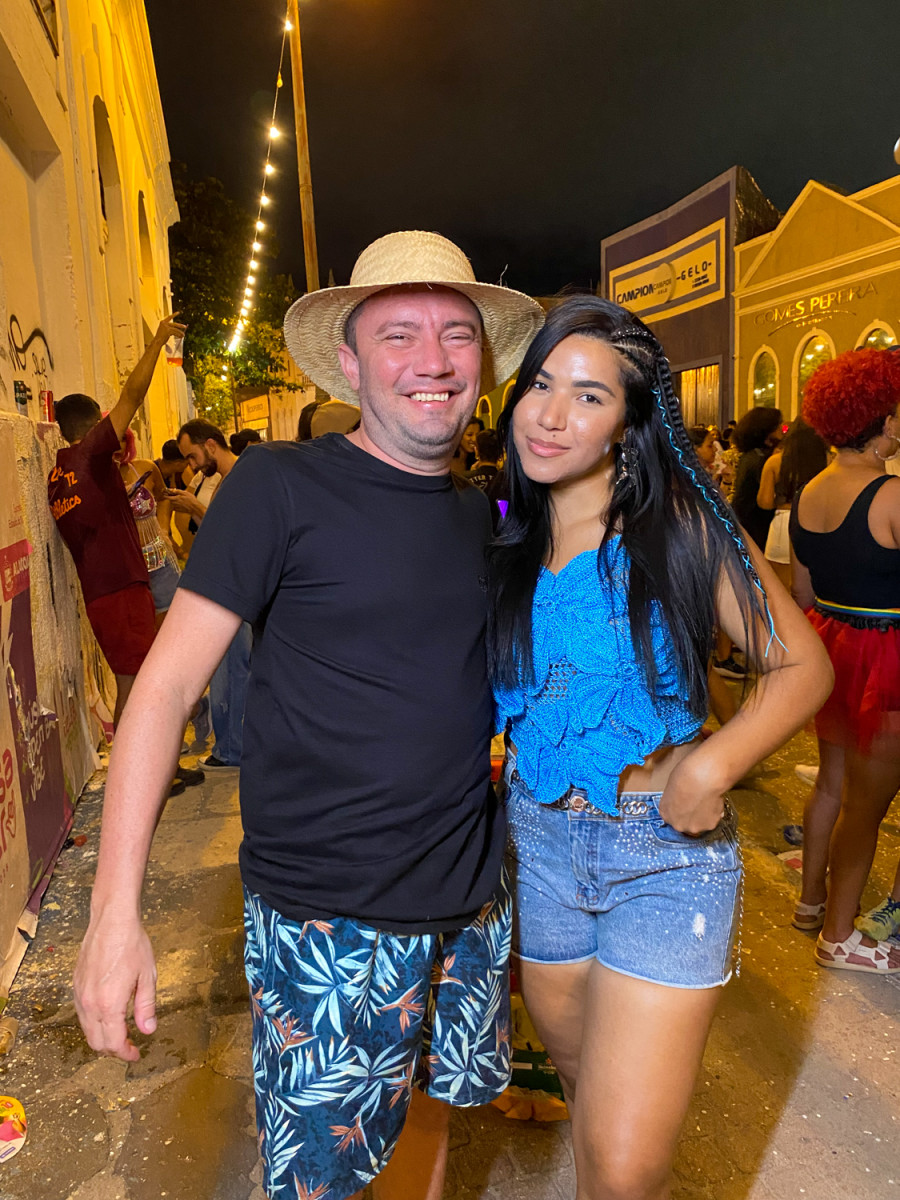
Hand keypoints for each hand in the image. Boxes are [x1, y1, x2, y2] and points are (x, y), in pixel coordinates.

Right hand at [74, 912, 157, 1061]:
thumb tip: (148, 1030)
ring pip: (86, 1030)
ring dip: (102, 1037)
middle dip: (113, 1049)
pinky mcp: (75, 985)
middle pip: (96, 1042)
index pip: (114, 1042)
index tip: (136, 1054)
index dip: (125, 1054)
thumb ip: (146, 1007)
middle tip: (129, 1046)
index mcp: (109, 1005)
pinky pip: (82, 1014)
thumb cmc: (131, 944)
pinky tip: (108, 1015)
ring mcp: (79, 995)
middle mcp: (90, 1004)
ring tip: (120, 1032)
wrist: (111, 921)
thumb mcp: (147, 977)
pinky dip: (94, 1023)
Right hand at [154, 313, 186, 344]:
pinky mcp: (168, 331)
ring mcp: (166, 327)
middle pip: (174, 324)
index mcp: (162, 322)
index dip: (174, 314)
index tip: (178, 312)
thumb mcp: (165, 331)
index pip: (169, 317)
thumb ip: (170, 328)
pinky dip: (178, 335)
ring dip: (180, 332)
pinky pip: (175, 333)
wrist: (157, 342)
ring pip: (176, 329)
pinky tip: (180, 337)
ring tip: (183, 335)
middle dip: (180, 326)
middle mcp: (164, 323)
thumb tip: (178, 330)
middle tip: (185, 326)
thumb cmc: (161, 337)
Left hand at [167, 491, 205, 517]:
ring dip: (173, 501)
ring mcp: (177, 507)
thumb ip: (177, 491)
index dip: (165, 495)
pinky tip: (180, 504)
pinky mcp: (179, 510)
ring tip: (178, 499)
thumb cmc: (191, 500)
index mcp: (176, 499)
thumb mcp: (185, 493)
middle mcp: (175, 503)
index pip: (167, 497)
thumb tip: (172, 490)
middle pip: (170, 500)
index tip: (164, 494)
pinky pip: (175, 508)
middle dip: (170, 498)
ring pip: (172, 504)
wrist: (195, 508)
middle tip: (173, 495)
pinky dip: (176, 506)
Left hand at [657, 754, 726, 835]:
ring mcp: (694, 827)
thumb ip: (675, 799)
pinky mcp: (709, 826)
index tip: (686, 805)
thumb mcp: (672, 787)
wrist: (702, 778)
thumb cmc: (685, 776)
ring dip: (704, 815)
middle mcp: (678, 824)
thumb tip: (682, 798)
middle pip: (685, 824)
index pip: (672, 817)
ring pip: (700, 823)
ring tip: (707, 800)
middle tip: (698, 803)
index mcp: (665, 814)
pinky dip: (715, 813)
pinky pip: (713, 820)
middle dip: (692, 816)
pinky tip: (714, 801)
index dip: (681, 810)